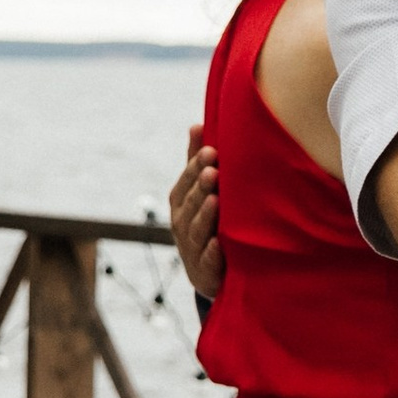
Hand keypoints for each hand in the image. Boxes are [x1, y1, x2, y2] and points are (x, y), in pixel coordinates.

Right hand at [169, 127, 222, 299]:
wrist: (208, 273)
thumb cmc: (206, 222)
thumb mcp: (198, 192)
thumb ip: (196, 161)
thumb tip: (197, 124)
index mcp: (181, 202)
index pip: (187, 181)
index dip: (196, 166)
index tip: (212, 151)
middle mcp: (182, 223)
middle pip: (190, 202)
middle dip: (200, 186)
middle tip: (214, 170)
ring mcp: (191, 248)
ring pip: (196, 229)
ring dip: (205, 215)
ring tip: (216, 200)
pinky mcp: (204, 272)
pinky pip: (206, 262)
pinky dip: (211, 253)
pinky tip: (217, 243)